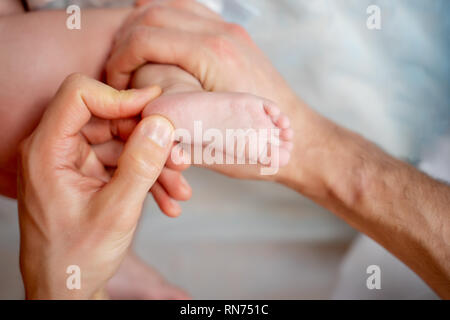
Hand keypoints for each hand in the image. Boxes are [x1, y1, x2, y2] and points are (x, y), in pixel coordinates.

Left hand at [18, 74, 174, 298]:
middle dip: (149, 139)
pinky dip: (147, 177)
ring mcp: (74, 163)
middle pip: (108, 119)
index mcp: (47, 151)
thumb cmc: (77, 256)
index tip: (156, 109)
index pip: (79, 95)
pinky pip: (122, 163)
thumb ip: (141, 165)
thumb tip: (162, 125)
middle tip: (181, 159)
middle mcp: (57, 150)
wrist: (67, 288)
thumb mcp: (116, 211)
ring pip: (121, 143)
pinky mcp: (89, 175)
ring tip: (180, 188)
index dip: (120, 96)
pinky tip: (168, 200)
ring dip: (155, 163)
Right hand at [106, 0, 318, 181]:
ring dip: (143, 26)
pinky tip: (157, 38)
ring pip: (170, 5)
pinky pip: (191, 11)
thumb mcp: (207, 141)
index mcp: (212, 55)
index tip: (114, 84)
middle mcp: (222, 33)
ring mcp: (230, 30)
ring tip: (131, 55)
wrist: (298, 139)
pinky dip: (167, 19)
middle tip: (118, 70)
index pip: (143, 39)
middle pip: (152, 15)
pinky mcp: (233, 35)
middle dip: (124, 41)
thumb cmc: (259, 145)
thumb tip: (134, 116)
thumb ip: (166, 122)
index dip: (118, 61)